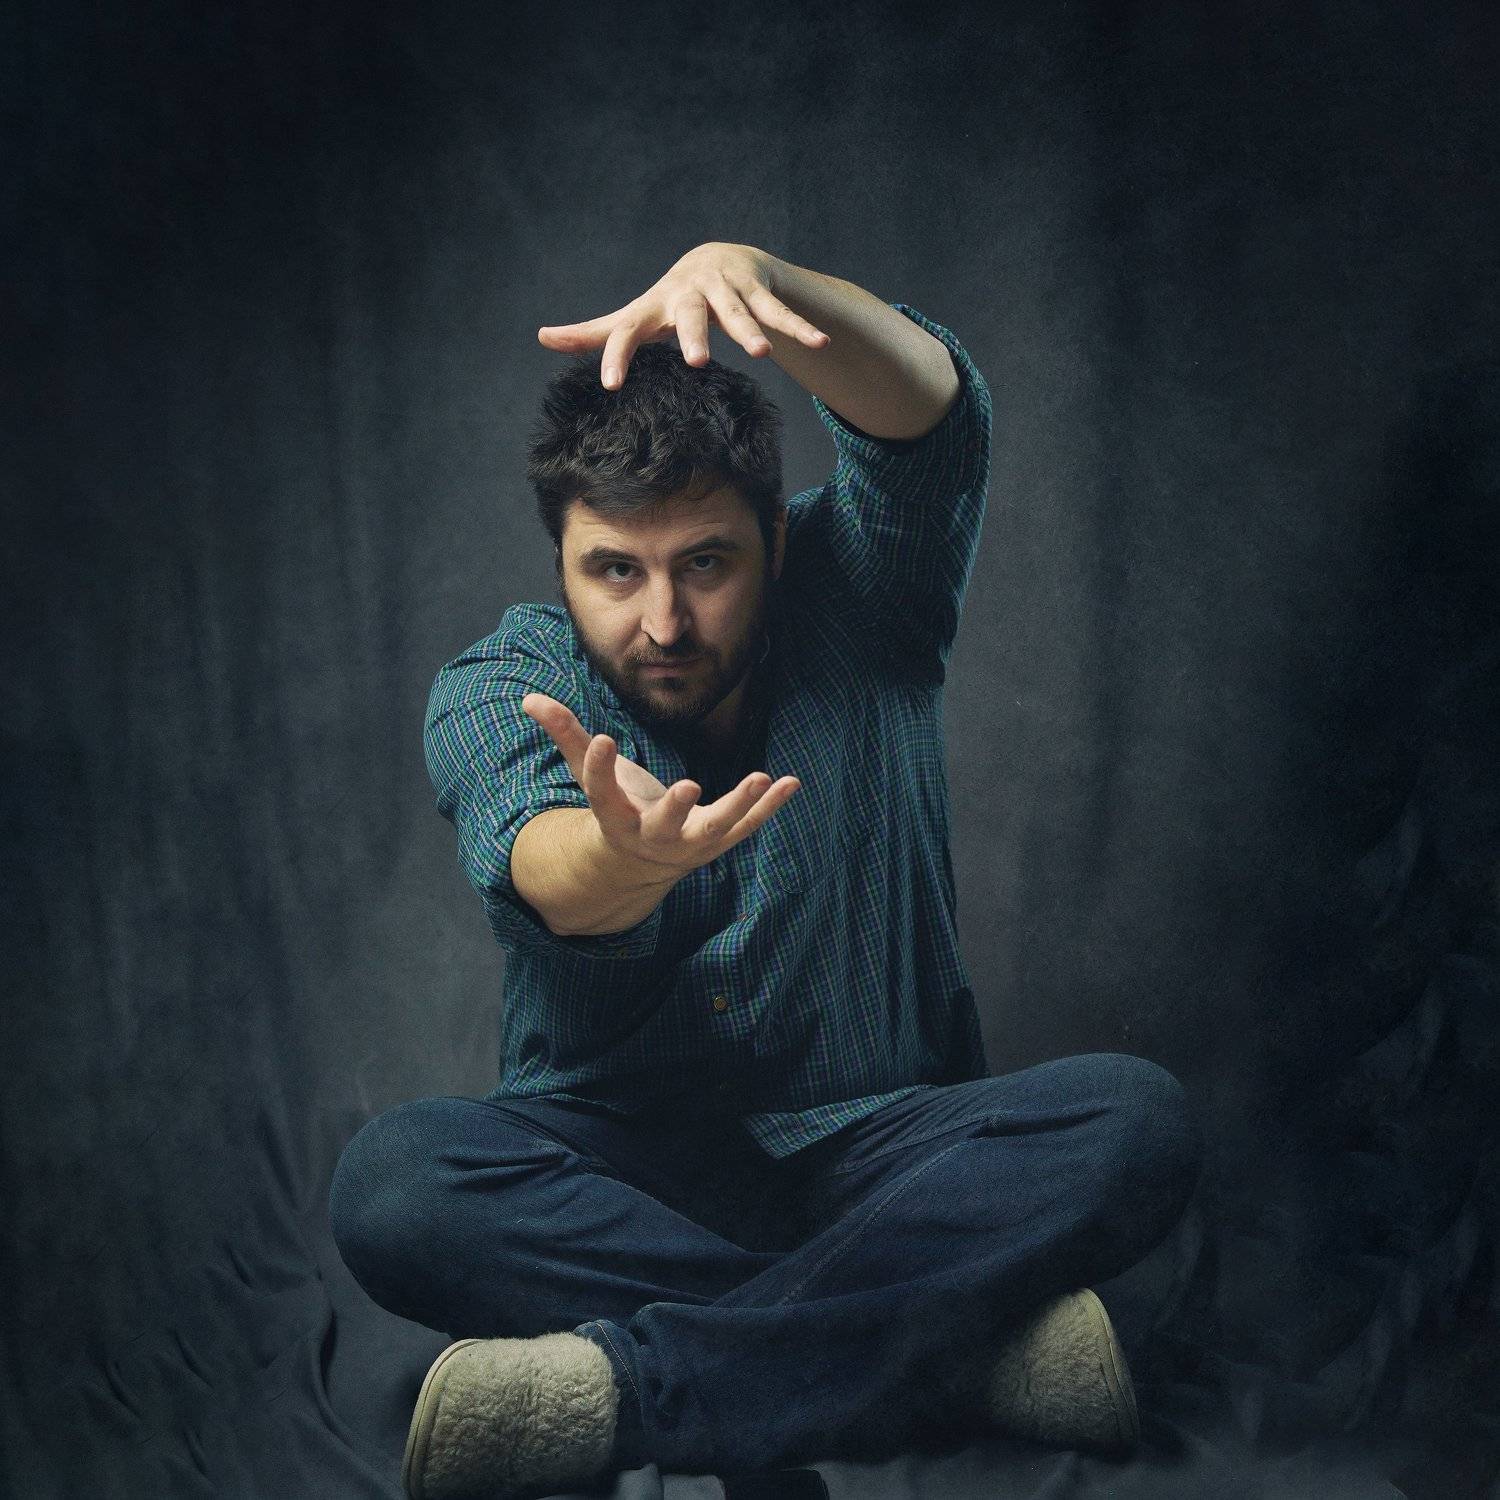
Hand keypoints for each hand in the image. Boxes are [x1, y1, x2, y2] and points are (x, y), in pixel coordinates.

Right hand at [520, 692, 801, 876]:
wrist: (639, 864)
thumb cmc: (615, 808)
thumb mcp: (589, 776)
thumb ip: (566, 737)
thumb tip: (529, 698)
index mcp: (615, 819)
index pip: (602, 794)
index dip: (600, 767)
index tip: (603, 739)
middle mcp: (653, 836)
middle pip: (664, 825)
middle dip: (676, 808)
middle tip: (690, 787)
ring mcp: (690, 843)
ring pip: (716, 828)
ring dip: (740, 805)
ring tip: (759, 777)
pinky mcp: (719, 840)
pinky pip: (748, 826)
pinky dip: (769, 806)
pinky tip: (790, 782)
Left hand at [537, 241, 829, 389]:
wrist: (720, 259)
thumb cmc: (669, 300)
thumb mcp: (634, 315)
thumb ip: (593, 332)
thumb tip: (542, 337)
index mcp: (654, 307)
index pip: (629, 332)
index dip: (618, 356)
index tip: (612, 385)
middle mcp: (688, 293)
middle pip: (690, 315)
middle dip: (695, 334)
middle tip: (697, 361)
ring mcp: (725, 288)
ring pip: (739, 312)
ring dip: (752, 330)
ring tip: (763, 354)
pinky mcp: (757, 287)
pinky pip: (779, 312)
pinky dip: (799, 327)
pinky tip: (820, 342)